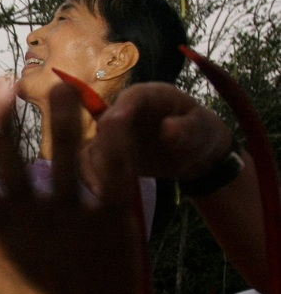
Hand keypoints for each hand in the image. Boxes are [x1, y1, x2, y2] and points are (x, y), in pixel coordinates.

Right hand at [0, 85, 143, 293]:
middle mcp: (30, 222)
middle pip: (14, 164)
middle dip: (5, 122)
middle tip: (2, 80)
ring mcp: (73, 219)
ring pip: (65, 161)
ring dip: (61, 123)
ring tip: (57, 86)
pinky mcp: (111, 221)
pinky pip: (113, 178)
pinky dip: (112, 148)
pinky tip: (109, 119)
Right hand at [83, 83, 231, 186]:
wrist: (194, 150)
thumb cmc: (200, 131)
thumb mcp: (202, 127)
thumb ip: (187, 127)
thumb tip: (167, 129)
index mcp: (144, 96)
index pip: (124, 106)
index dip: (118, 127)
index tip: (122, 154)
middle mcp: (120, 111)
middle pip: (103, 130)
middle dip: (109, 158)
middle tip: (119, 185)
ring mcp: (109, 133)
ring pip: (92, 150)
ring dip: (100, 173)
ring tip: (114, 197)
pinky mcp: (105, 153)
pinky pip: (91, 165)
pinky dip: (95, 181)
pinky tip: (106, 197)